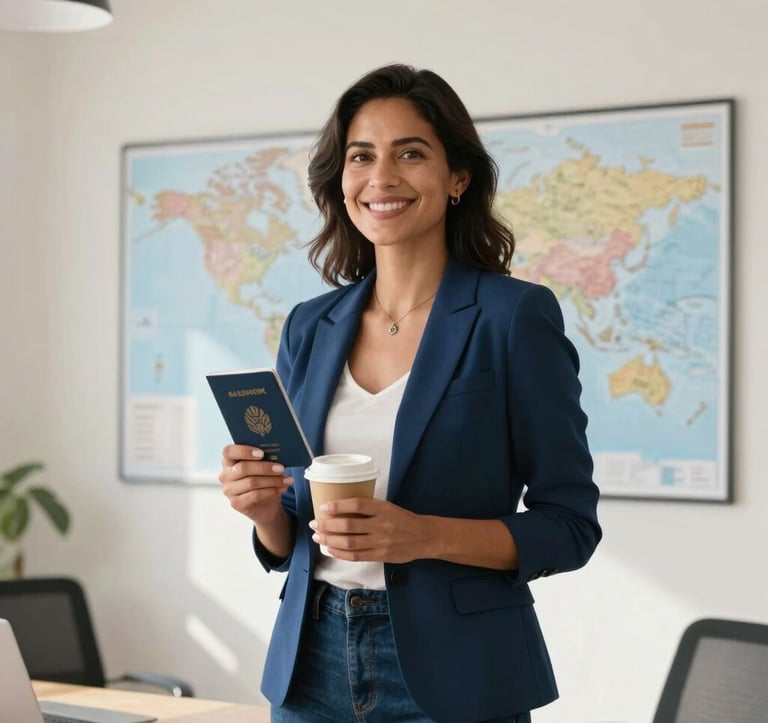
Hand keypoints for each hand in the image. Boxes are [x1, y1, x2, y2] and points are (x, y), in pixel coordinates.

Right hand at [219, 444, 292, 525]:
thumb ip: (264, 458)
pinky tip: (282, 488)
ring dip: (272, 480)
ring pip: (251, 482)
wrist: (265, 504)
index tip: (261, 453)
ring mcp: (229, 490)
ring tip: (287, 479)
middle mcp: (225, 475)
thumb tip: (277, 453)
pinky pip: (255, 495)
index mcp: (229, 460)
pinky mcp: (236, 503)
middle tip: (281, 468)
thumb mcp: (263, 466)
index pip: (228, 451)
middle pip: (243, 468)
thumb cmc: (262, 479)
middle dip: (264, 467)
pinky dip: (271, 491)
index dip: (244, 451)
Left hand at [309, 498, 432, 562]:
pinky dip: (341, 553)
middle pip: (349, 525)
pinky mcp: (380, 556)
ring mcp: (380, 542)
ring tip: (318, 537)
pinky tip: (330, 549)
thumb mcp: (388, 507)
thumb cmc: (403, 519)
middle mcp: (381, 525)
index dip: (338, 506)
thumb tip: (342, 509)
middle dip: (328, 525)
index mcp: (383, 509)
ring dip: (330, 540)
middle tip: (314, 523)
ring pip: (350, 542)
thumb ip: (369, 508)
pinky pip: (356, 555)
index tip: (324, 507)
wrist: (424, 537)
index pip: (357, 504)